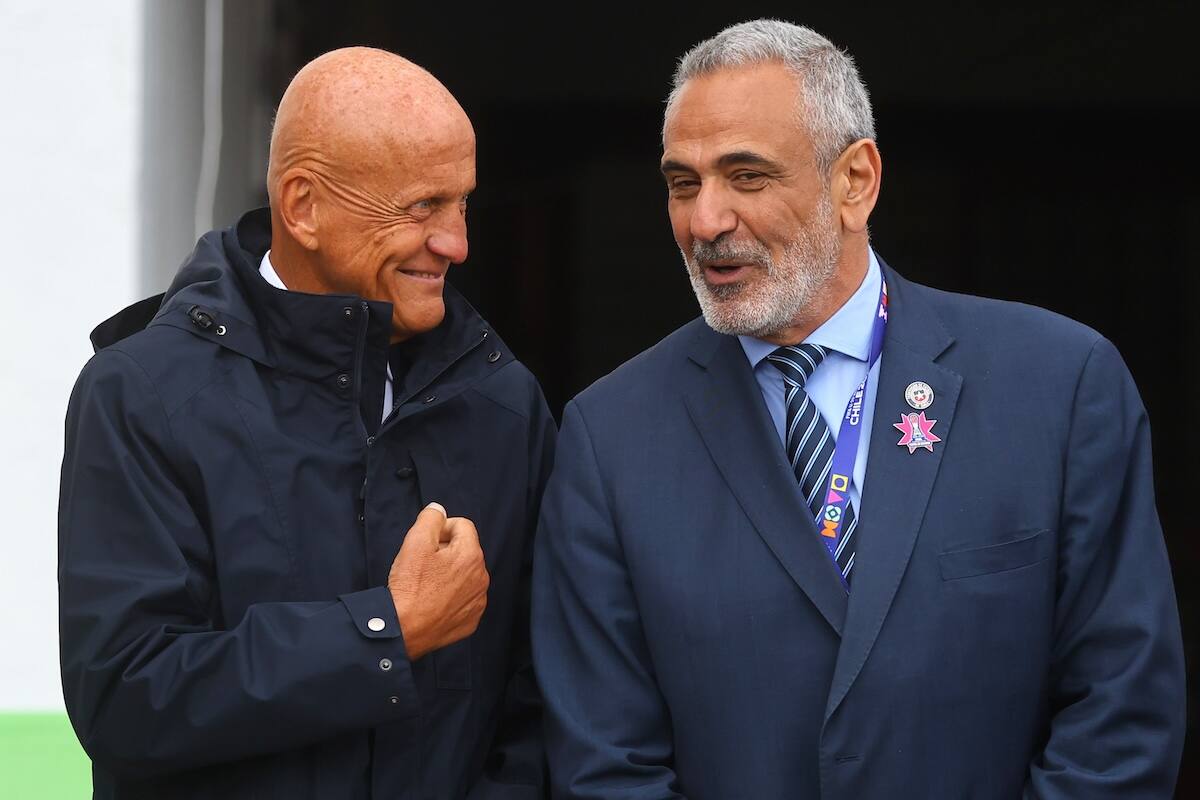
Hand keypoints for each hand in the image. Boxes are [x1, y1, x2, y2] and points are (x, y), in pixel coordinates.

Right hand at [388, 502, 489, 660]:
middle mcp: (481, 578)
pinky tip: (433, 600)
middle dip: (446, 551)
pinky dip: (451, 596)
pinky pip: (464, 599)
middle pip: (465, 550)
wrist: (402, 629)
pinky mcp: (471, 620)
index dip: (442, 528)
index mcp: (471, 555)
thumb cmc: (409, 588)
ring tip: (427, 584)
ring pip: (465, 575)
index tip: (426, 542)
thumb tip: (439, 510)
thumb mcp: (415, 542)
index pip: (463, 526)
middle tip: (422, 564)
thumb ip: (430, 519)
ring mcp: (477, 601)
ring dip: (449, 574)